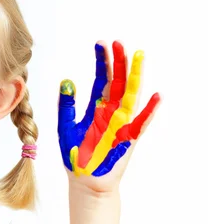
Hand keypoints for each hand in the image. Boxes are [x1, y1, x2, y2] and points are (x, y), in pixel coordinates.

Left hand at [57, 41, 160, 192]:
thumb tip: (67, 81)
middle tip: (118, 42)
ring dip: (135, 76)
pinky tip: (157, 96)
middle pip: (117, 82)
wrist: (85, 181)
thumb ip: (67, 106)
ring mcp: (121, 123)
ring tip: (139, 56)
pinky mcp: (128, 138)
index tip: (101, 43)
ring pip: (130, 95)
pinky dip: (150, 110)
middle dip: (118, 62)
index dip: (101, 61)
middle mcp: (110, 112)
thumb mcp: (65, 127)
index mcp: (95, 108)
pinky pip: (141, 122)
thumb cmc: (76, 155)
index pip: (100, 79)